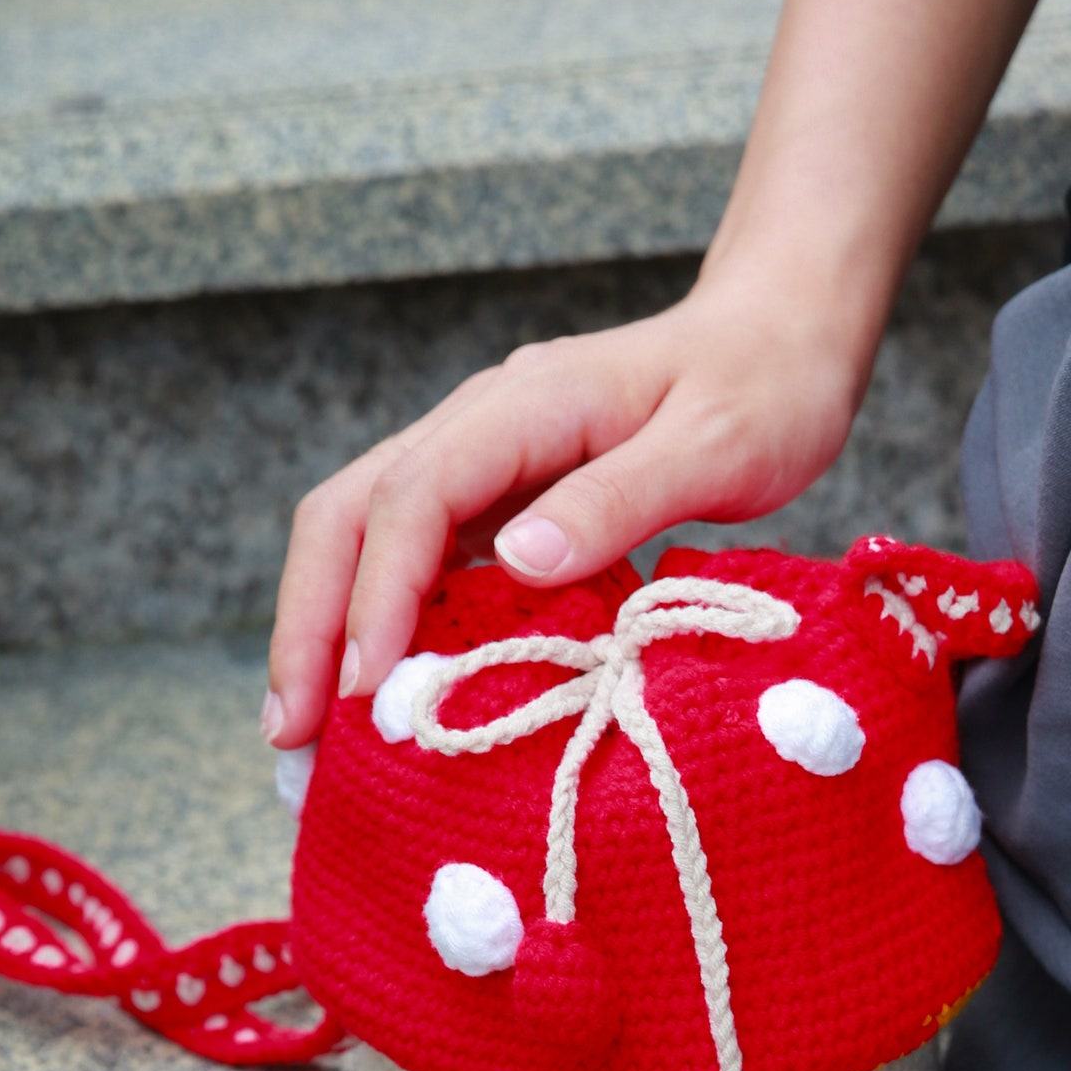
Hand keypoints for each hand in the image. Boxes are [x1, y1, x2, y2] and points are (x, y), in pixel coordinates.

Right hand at [261, 271, 867, 746]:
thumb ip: (618, 500)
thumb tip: (514, 562)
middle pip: (351, 514)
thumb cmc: (764, 389)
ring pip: (370, 537)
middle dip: (312, 621)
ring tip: (316, 733)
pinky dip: (394, 624)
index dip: (379, 595)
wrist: (779, 338)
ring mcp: (487, 460)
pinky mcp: (505, 495)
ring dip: (334, 628)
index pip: (414, 497)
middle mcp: (483, 425)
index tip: (369, 689)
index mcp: (526, 406)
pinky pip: (425, 559)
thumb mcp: (715, 447)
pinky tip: (397, 690)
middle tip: (291, 733)